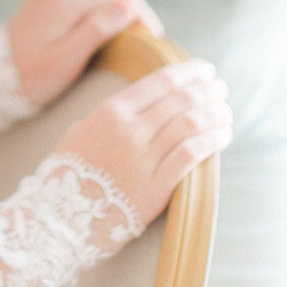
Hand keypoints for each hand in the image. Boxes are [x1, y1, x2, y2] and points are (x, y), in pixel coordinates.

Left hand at [7, 0, 163, 106]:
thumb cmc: (27, 78)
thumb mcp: (66, 60)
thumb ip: (96, 31)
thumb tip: (129, 7)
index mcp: (66, 3)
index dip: (144, 19)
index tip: (152, 45)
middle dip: (127, 21)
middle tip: (138, 52)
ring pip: (92, 5)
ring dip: (108, 23)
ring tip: (118, 52)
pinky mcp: (39, 9)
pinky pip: (74, 11)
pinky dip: (89, 24)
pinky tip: (92, 46)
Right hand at [56, 60, 232, 227]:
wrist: (60, 217)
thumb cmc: (69, 172)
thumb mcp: (81, 131)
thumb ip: (111, 115)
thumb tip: (140, 105)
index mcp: (110, 111)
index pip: (159, 82)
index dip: (188, 72)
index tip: (205, 69)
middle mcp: (129, 131)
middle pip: (180, 100)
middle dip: (207, 90)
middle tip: (221, 88)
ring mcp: (142, 159)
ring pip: (190, 124)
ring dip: (214, 114)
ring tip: (225, 111)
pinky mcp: (155, 187)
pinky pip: (190, 155)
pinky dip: (211, 140)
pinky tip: (222, 135)